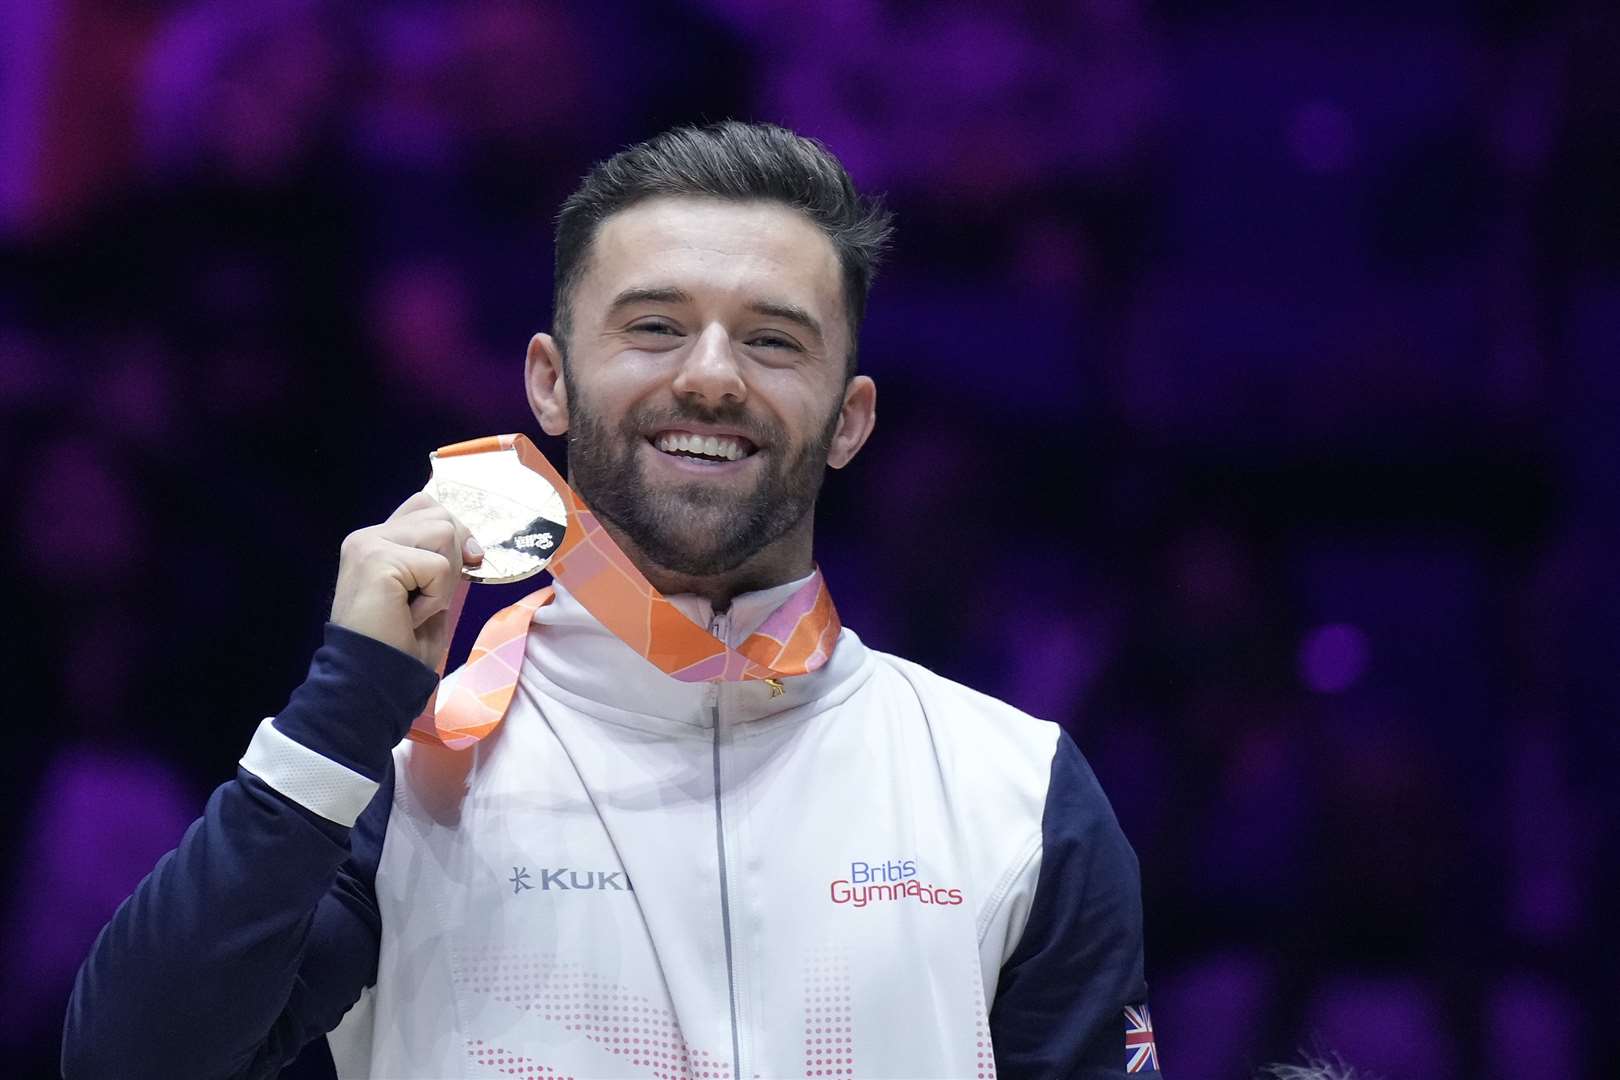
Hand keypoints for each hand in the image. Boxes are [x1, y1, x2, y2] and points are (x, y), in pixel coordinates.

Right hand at [329, 491, 482, 667]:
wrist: (373, 679)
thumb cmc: (400, 643)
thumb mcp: (429, 592)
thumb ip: (442, 560)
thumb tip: (473, 546)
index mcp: (376, 540)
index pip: (426, 505)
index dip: (452, 532)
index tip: (463, 565)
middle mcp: (367, 536)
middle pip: (441, 516)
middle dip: (452, 560)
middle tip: (428, 598)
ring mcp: (369, 545)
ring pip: (444, 533)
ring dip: (444, 580)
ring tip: (416, 606)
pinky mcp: (377, 559)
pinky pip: (439, 567)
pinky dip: (436, 598)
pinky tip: (410, 617)